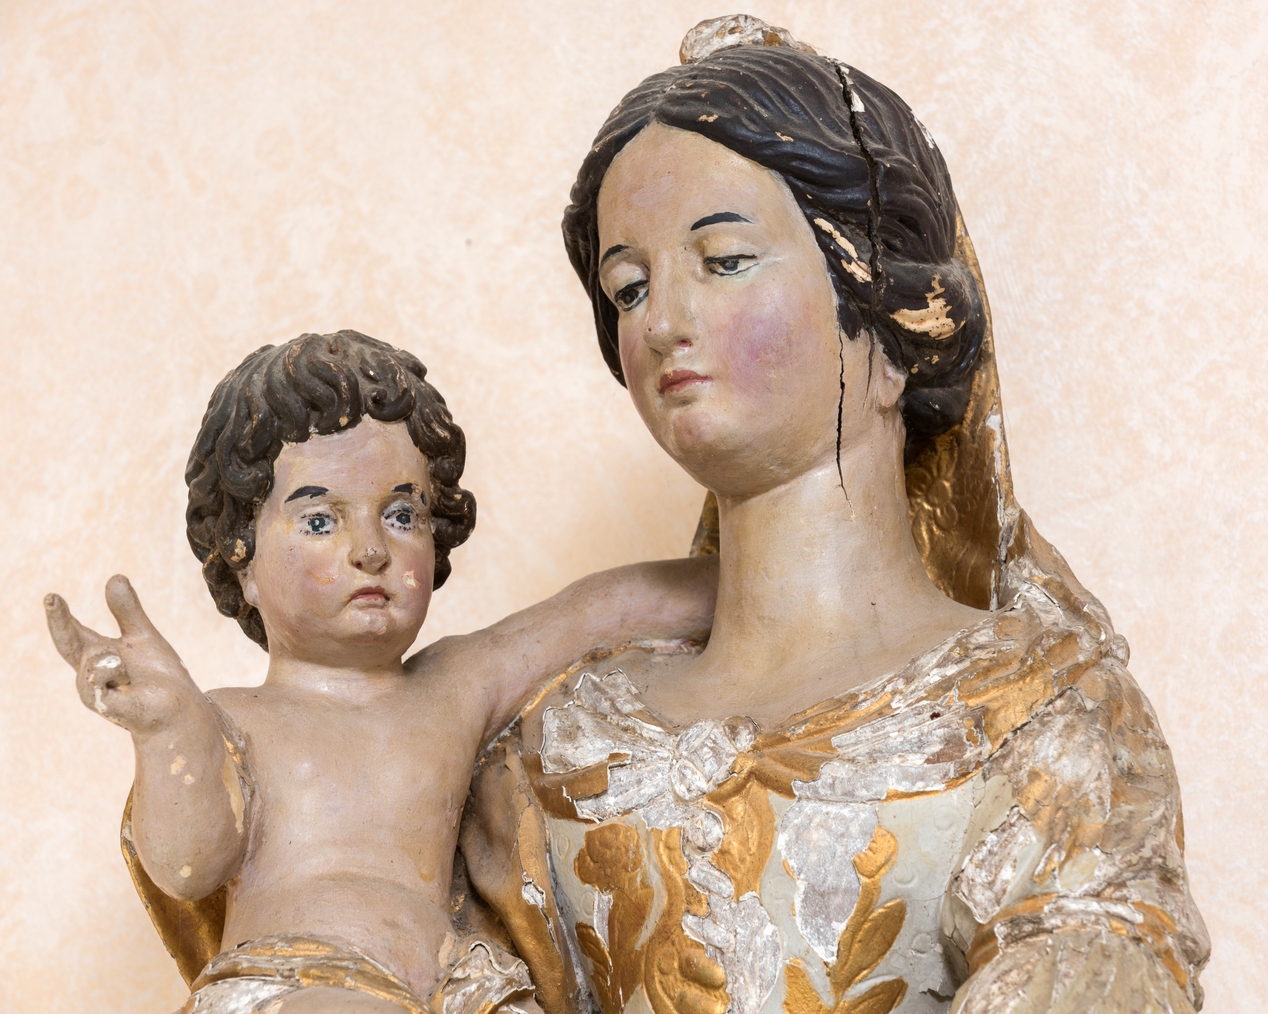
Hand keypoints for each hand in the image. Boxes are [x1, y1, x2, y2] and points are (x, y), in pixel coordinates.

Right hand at [45, 575, 197, 736]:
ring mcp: (96, 691)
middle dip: (60, 622)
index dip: (61, 615)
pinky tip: (120, 673)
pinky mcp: (106, 707)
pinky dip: (108, 672)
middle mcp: (91, 672)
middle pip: (69, 645)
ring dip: (111, 656)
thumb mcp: (143, 635)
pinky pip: (97, 682)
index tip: (51, 596)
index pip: (74, 632)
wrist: (179, 709)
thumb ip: (128, 610)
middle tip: (52, 599)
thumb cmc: (159, 675)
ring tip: (128, 666)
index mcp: (99, 654)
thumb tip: (115, 576)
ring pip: (93, 659)